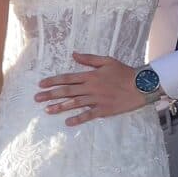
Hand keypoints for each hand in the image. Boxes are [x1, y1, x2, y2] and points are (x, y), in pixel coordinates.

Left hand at [35, 54, 154, 125]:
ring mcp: (97, 100)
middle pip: (67, 92)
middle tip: (37, 98)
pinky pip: (88, 115)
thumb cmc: (124, 72)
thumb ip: (89, 59)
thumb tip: (74, 54)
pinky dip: (78, 119)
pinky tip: (68, 122)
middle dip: (50, 95)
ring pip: (74, 104)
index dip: (53, 81)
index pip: (67, 78)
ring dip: (59, 107)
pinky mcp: (104, 110)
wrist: (141, 85)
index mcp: (90, 76)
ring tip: (47, 110)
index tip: (40, 84)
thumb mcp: (107, 61)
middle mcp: (91, 88)